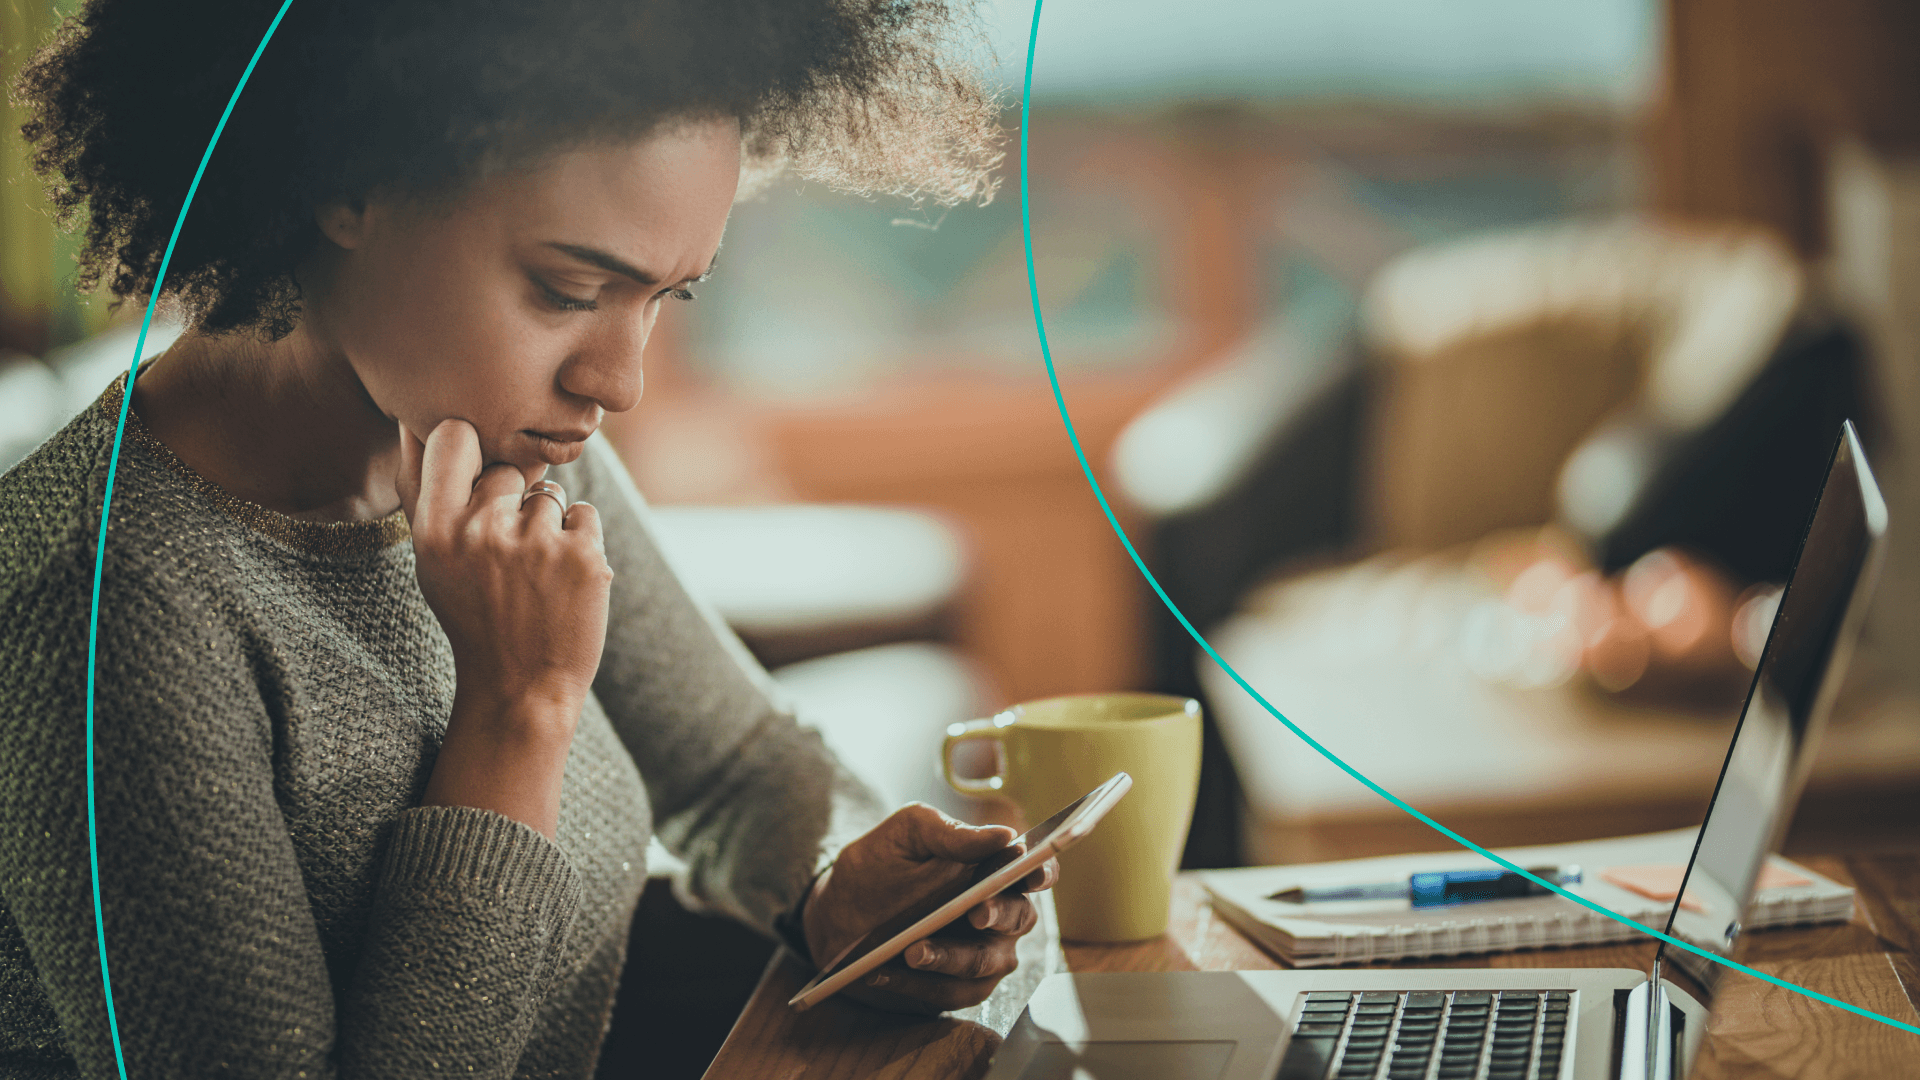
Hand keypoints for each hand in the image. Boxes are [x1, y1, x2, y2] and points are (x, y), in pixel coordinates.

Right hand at [397, 418, 612, 834]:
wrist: (521, 686)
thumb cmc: (474, 617)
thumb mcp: (434, 562)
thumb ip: (429, 494)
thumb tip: (419, 419)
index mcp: (434, 531)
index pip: (453, 435)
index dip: (470, 444)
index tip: (475, 473)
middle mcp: (481, 531)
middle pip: (508, 471)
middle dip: (513, 503)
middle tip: (508, 560)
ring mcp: (535, 542)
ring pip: (549, 496)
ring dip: (549, 528)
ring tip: (535, 579)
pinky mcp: (583, 554)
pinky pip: (584, 514)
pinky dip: (581, 542)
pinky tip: (563, 582)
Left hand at [801, 804, 1058, 1013]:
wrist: (837, 913)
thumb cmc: (881, 866)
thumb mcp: (906, 834)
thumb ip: (950, 832)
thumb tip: (1003, 835)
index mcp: (994, 870)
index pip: (1035, 871)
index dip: (1042, 873)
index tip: (1032, 875)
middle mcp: (999, 914)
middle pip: (1019, 918)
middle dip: (998, 915)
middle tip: (974, 913)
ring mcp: (982, 954)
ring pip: (986, 962)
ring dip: (950, 957)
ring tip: (912, 950)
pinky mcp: (957, 988)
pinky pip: (950, 992)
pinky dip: (919, 983)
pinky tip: (886, 971)